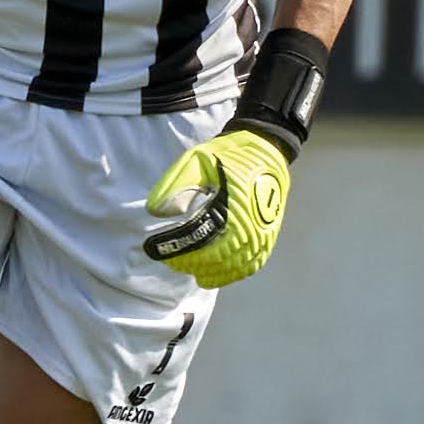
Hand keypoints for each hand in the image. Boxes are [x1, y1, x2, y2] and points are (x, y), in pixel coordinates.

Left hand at [141, 130, 291, 286]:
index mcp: (232, 206)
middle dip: (189, 263)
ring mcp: (263, 233)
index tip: (154, 248)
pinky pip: (252, 265)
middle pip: (217, 258)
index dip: (175, 249)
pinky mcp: (270, 236)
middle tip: (170, 260)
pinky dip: (233, 274)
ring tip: (189, 268)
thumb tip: (155, 212)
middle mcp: (251, 224)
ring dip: (210, 273)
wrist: (266, 149)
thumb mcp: (196, 160)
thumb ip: (176, 185)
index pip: (199, 239)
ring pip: (235, 267)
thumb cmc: (229, 155)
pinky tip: (216, 272)